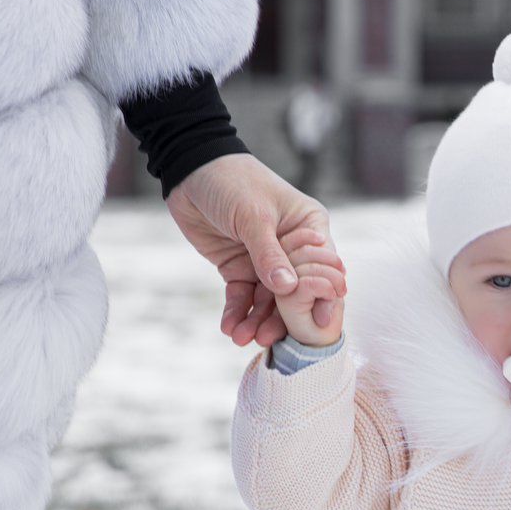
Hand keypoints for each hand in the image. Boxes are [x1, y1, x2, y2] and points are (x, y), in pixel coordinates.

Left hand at [165, 153, 346, 348]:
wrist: (189, 169)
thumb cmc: (233, 180)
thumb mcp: (254, 216)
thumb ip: (269, 255)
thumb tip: (288, 290)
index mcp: (308, 229)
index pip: (322, 268)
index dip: (322, 296)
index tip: (317, 324)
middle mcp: (291, 248)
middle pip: (295, 291)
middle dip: (282, 317)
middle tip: (268, 339)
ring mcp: (265, 260)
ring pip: (267, 299)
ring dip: (256, 320)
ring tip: (242, 338)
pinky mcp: (238, 267)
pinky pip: (242, 295)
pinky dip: (236, 312)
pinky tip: (230, 328)